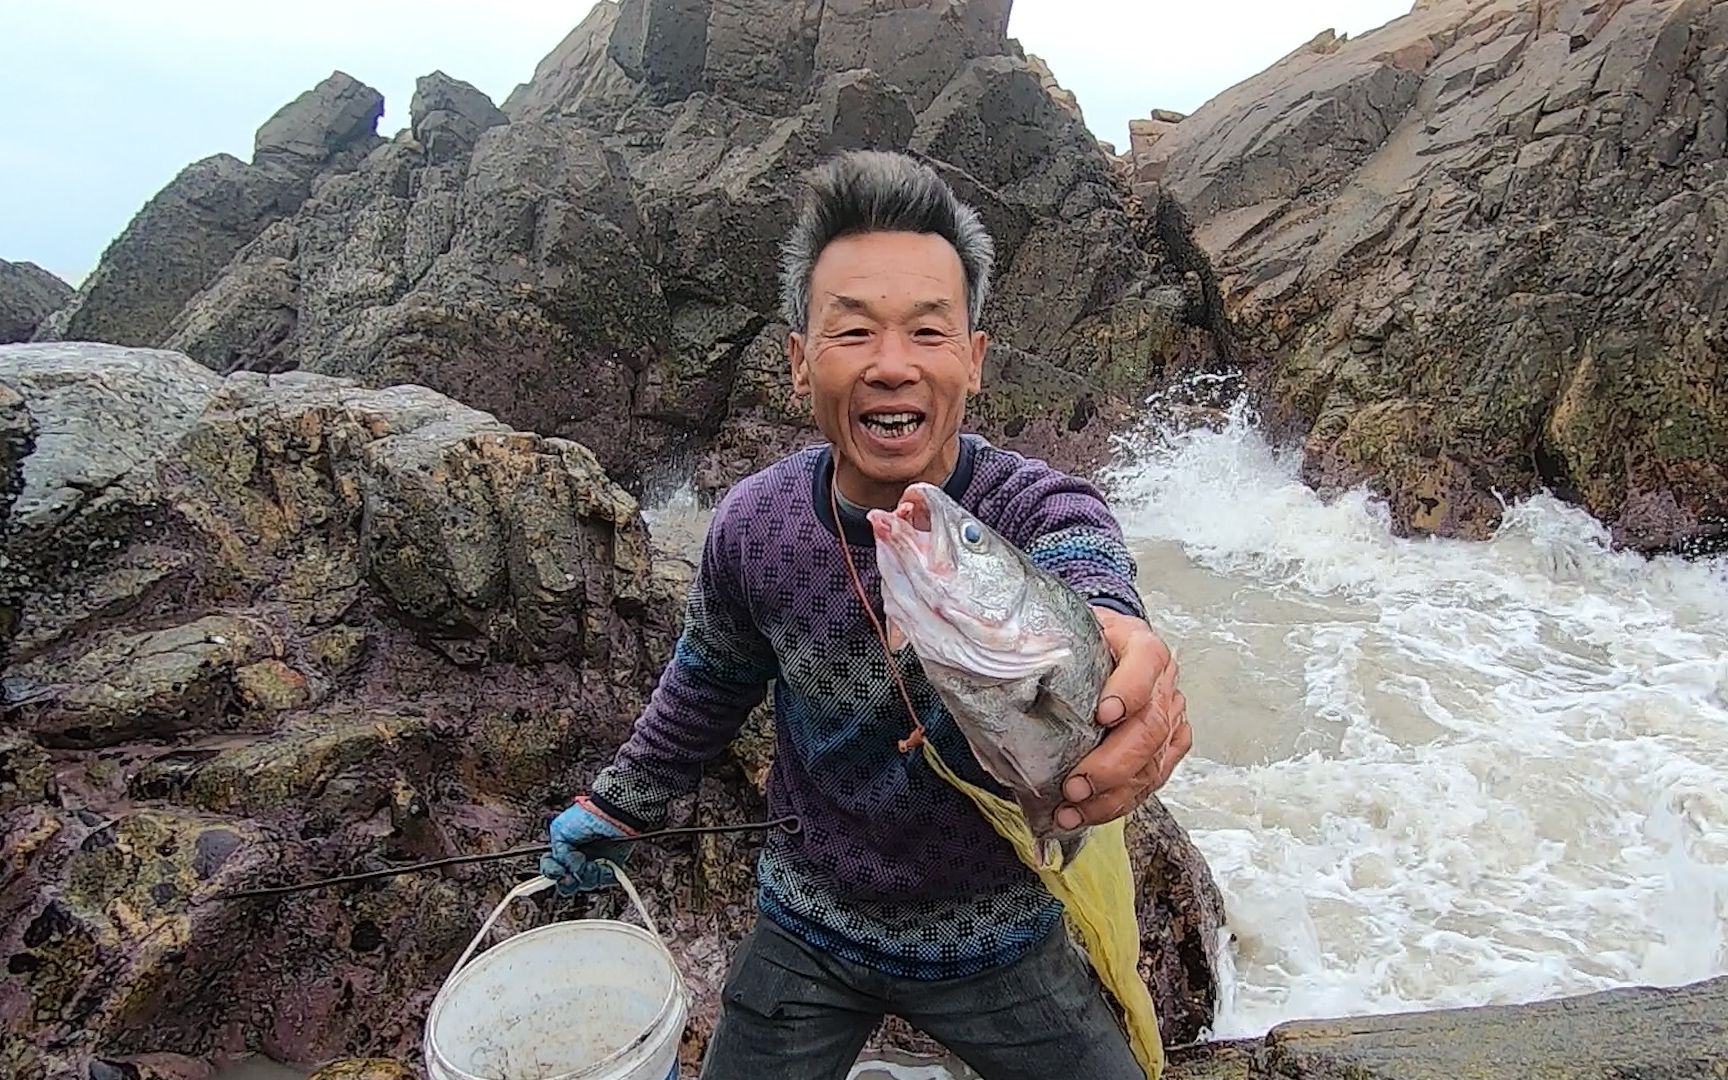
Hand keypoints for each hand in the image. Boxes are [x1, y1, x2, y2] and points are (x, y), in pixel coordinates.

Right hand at [540, 797, 636, 895]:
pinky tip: (605, 865)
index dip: (552, 872)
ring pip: (586, 884)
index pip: (551, 868)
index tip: (558, 871)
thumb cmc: (588, 816)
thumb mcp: (560, 831)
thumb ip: (557, 854)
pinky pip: (605, 881)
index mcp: (563, 849)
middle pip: (568, 883)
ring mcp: (594, 864)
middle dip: (569, 882)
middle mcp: (578, 859)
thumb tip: (565, 869)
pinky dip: (604, 875)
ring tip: (592, 864)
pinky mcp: (611, 867)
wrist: (614, 814)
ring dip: (588, 876)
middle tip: (573, 875)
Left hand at [1055, 607, 1189, 828]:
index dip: (1128, 691)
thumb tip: (1005, 657)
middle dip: (1112, 764)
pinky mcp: (1167, 747)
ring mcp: (1170, 718)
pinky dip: (1118, 803)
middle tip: (1075, 785)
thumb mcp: (1068, 630)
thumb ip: (1046, 643)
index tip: (1102, 714)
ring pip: (1152, 764)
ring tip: (1072, 810)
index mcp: (1141, 646)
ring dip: (1111, 795)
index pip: (1144, 665)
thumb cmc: (1086, 642)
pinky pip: (1151, 782)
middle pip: (1150, 728)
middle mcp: (1163, 684)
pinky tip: (1087, 812)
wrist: (1109, 647)